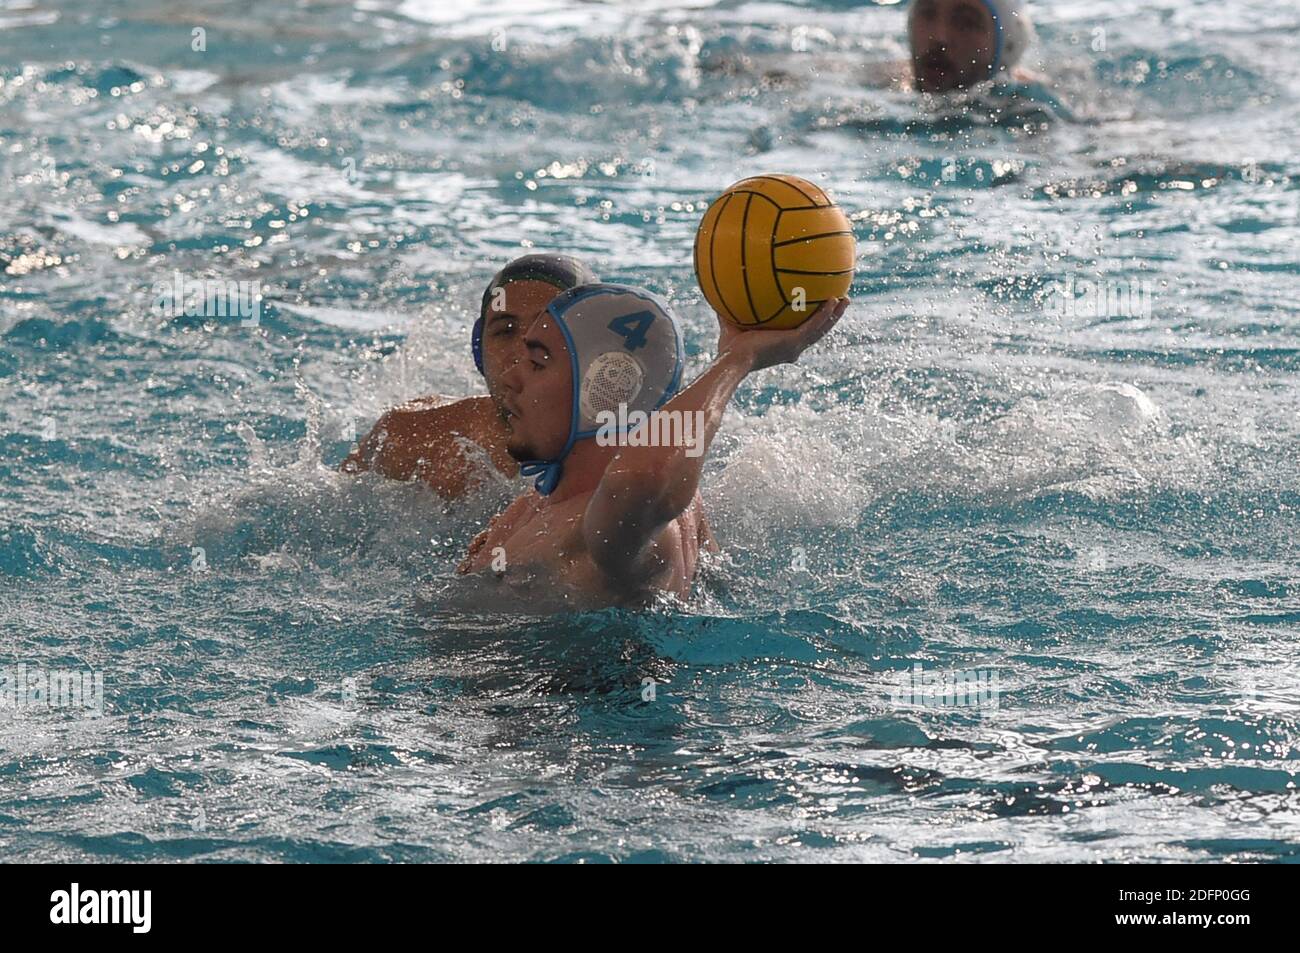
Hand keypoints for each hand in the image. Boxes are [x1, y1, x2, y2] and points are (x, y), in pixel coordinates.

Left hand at [716, 297, 848, 372]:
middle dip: (831, 318)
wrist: (733, 360)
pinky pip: (814, 325)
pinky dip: (824, 314)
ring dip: (835, 315)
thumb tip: (721, 295)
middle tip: (841, 302)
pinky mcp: (795, 342)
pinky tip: (833, 299)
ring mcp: (795, 346)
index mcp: (783, 346)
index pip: (802, 334)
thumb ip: (729, 312)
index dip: (812, 323)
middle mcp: (793, 348)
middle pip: (818, 331)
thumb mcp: (731, 325)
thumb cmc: (728, 349)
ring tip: (846, 299)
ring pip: (822, 329)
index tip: (819, 311)